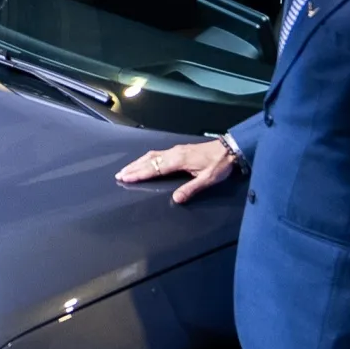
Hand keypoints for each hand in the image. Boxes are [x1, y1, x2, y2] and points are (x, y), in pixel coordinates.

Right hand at [116, 140, 235, 204]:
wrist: (230, 148)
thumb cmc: (220, 164)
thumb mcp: (208, 180)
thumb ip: (191, 189)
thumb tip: (176, 200)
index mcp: (178, 160)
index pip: (154, 168)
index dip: (139, 173)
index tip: (125, 177)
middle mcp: (174, 153)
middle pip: (149, 160)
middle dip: (133, 168)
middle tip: (119, 175)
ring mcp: (176, 150)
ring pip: (152, 155)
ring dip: (138, 162)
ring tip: (127, 169)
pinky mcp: (180, 150)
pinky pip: (158, 153)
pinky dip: (147, 159)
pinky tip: (145, 162)